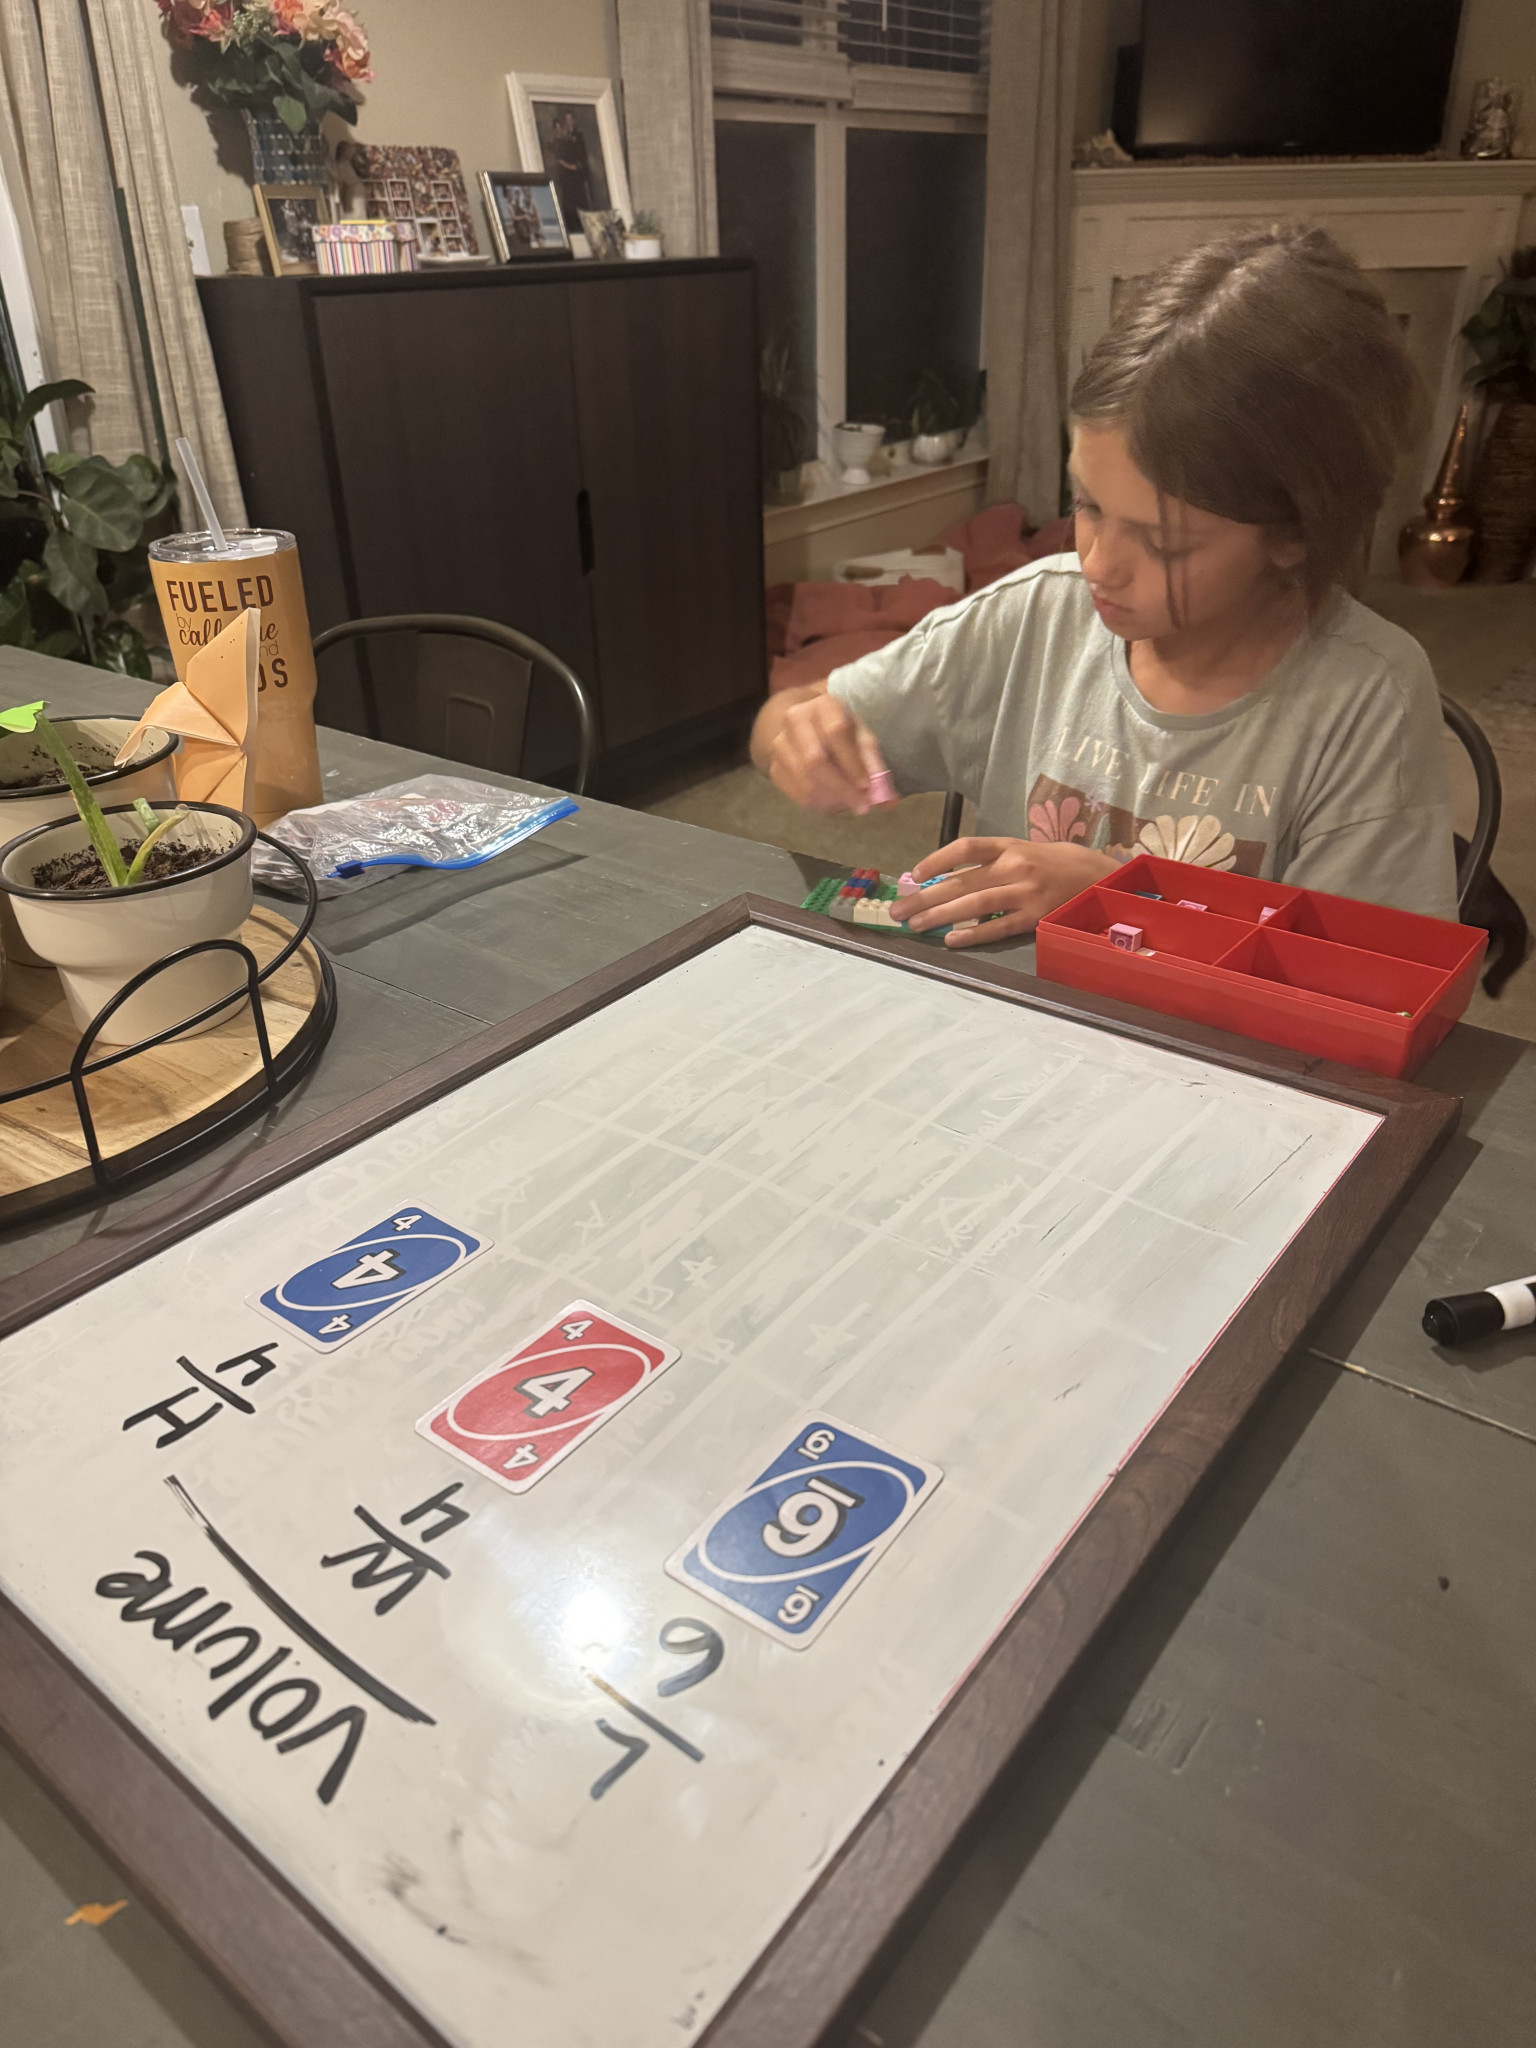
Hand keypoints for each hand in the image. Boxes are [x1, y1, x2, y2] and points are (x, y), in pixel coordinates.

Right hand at [760, 689, 893, 814]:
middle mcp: (795, 720)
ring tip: (851, 805)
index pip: (835, 732)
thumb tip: (888, 801)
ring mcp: (779, 744)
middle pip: (815, 760)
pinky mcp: (774, 766)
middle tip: (863, 808)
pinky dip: (818, 804)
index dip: (852, 762)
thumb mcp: (861, 737)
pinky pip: (795, 793)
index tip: (867, 786)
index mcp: (822, 705)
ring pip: (804, 780)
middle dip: (842, 788)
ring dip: (831, 799)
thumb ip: (875, 766)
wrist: (803, 726)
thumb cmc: (840, 731)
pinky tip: (834, 804)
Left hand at [893, 837, 1118, 946]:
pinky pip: (999, 927)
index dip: (936, 860)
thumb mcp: (1027, 851)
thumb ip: (993, 861)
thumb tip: (948, 878)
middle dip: (924, 896)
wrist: (1102, 879)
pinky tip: (952, 939)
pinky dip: (974, 934)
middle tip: (898, 909)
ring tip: (915, 925)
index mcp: (1010, 846)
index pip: (966, 847)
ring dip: (939, 916)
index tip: (914, 873)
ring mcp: (1026, 892)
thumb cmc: (1059, 864)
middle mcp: (1015, 866)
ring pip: (974, 905)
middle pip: (961, 881)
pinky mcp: (1037, 917)